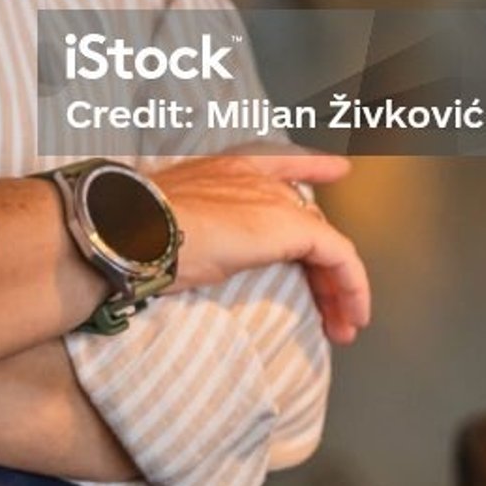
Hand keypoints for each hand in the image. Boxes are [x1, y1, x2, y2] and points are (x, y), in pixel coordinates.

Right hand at [146, 151, 370, 346]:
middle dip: (323, 264)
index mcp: (224, 170)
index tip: (338, 168)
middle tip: (334, 305)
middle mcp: (254, 178)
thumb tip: (194, 258)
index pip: (280, 162)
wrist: (133, 228)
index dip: (312, 164)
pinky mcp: (290, 226)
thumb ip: (196, 230)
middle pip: (306, 216)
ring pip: (326, 241)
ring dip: (339, 286)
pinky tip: (351, 314)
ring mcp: (272, 199)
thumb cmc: (136, 231)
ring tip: (343, 323)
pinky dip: (351, 287)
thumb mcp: (171, 225)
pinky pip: (339, 256)